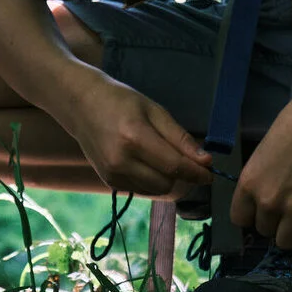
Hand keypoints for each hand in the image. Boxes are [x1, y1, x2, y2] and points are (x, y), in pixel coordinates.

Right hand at [67, 77, 212, 199]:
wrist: (81, 105)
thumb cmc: (121, 101)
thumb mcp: (155, 111)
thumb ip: (180, 138)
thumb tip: (205, 161)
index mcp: (135, 138)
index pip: (174, 166)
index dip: (197, 172)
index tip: (210, 173)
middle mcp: (121, 161)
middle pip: (167, 183)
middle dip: (182, 175)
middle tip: (185, 158)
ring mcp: (112, 174)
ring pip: (155, 190)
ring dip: (166, 179)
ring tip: (162, 157)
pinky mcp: (108, 181)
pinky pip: (141, 190)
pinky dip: (151, 181)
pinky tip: (145, 162)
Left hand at [230, 96, 291, 249]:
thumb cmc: (291, 127)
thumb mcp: (261, 155)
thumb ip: (259, 181)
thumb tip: (262, 201)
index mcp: (248, 185)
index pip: (240, 220)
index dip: (252, 218)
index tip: (263, 211)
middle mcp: (268, 201)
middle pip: (265, 232)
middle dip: (275, 223)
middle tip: (290, 209)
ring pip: (287, 243)